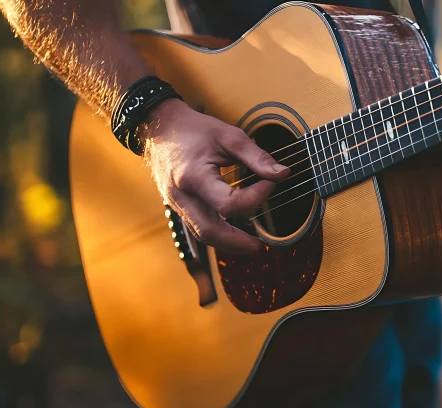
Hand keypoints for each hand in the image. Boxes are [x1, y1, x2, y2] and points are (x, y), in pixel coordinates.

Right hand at [143, 99, 288, 253]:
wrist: (159, 128)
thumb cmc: (193, 130)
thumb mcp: (229, 136)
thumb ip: (257, 157)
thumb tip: (282, 174)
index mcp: (194, 177)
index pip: (229, 204)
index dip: (256, 197)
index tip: (270, 182)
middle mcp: (182, 196)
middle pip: (209, 232)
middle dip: (237, 243)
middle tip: (260, 246)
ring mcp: (177, 204)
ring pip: (202, 235)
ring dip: (228, 244)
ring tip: (251, 244)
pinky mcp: (178, 206)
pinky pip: (198, 227)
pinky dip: (218, 234)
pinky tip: (234, 232)